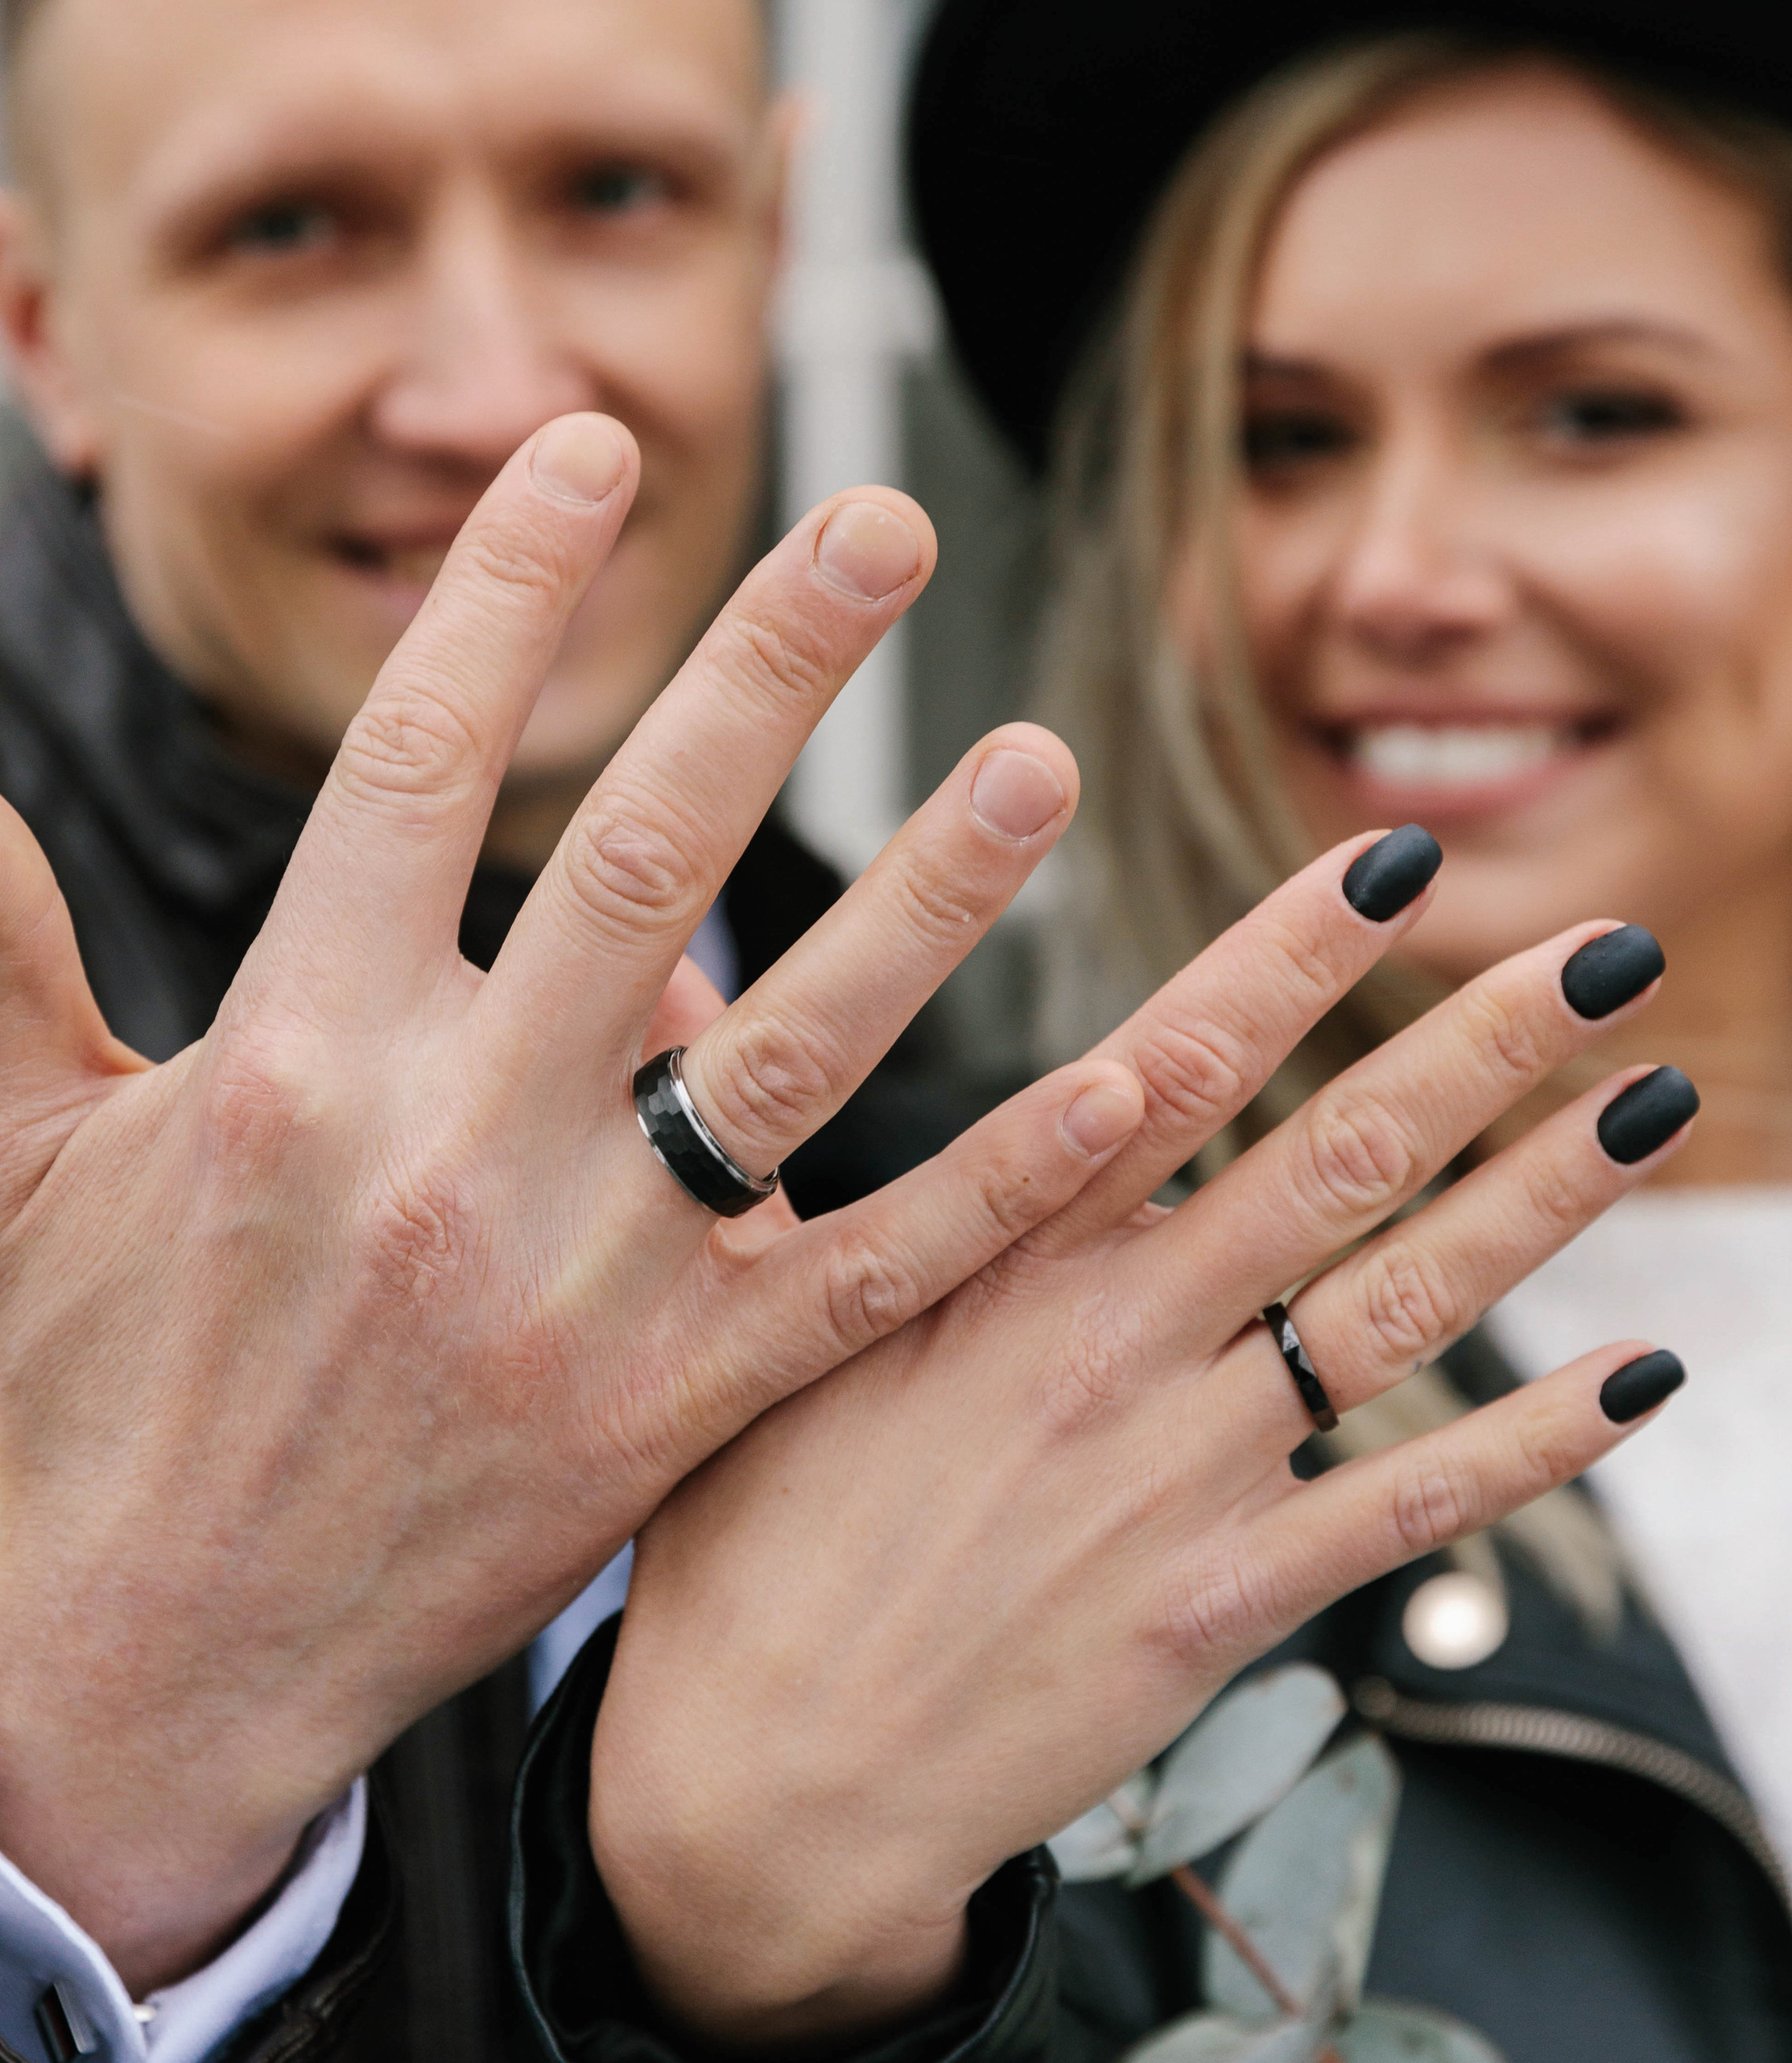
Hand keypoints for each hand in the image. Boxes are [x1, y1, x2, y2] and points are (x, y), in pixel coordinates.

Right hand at [0, 415, 1146, 1987]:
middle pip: (639, 859)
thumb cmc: (87, 1391)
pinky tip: (1124, 1083)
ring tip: (1037, 761)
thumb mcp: (21, 1157)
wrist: (137, 1670)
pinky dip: (1004, 1181)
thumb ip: (5, 959)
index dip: (508, 594)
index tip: (595, 456)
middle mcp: (450, 1148)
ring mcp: (579, 1288)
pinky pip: (869, 1276)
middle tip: (887, 522)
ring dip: (931, 897)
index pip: (413, 766)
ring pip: (792, 1055)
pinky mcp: (674, 1414)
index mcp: (291, 1052)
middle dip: (768, 673)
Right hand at [590, 854, 1693, 2046]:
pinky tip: (1639, 1378)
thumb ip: (763, 1168)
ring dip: (1542, 1200)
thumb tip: (673, 1009)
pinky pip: (1407, 1510)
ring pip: (1400, 1307)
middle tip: (1603, 951)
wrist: (754, 1788)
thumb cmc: (744, 1542)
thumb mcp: (737, 1328)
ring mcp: (1177, 1470)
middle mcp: (1110, 1339)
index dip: (1294, 953)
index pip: (1175, 1061)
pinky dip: (1534, 1445)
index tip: (1394, 860)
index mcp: (996, 1253)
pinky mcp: (1218, 1601)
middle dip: (1480, 1042)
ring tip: (1657, 1103)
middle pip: (1332, 1157)